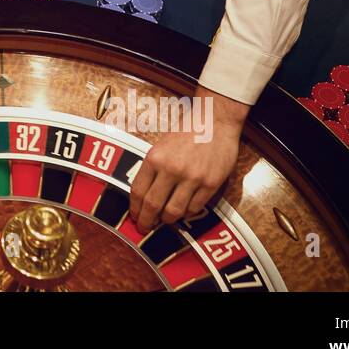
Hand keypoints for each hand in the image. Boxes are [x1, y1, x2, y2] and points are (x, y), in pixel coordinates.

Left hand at [127, 90, 246, 231]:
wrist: (214, 120)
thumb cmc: (186, 132)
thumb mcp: (161, 146)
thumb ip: (152, 169)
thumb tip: (143, 195)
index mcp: (154, 158)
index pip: (138, 191)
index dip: (134, 208)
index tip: (134, 216)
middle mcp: (171, 169)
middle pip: (153, 205)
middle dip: (146, 221)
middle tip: (144, 228)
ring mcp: (192, 178)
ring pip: (174, 212)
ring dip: (166, 220)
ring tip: (164, 221)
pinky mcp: (210, 184)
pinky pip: (195, 208)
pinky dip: (187, 214)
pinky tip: (183, 211)